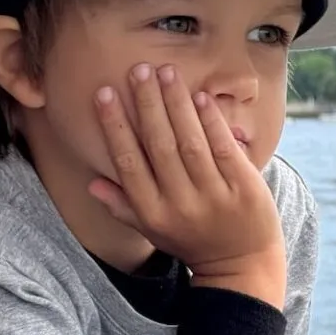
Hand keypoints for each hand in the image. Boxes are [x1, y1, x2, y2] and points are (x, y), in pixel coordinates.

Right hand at [89, 64, 285, 307]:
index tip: (104, 93)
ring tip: (166, 72)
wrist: (243, 265)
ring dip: (177, 104)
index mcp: (153, 213)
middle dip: (146, 104)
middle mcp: (181, 204)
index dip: (115, 126)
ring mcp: (214, 196)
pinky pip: (223, 147)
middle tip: (138, 69)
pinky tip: (199, 96)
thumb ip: (123, 207)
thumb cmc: (192, 240)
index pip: (129, 163)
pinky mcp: (244, 188)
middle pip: (159, 146)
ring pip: (190, 142)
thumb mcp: (153, 231)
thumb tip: (92, 184)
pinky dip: (210, 121)